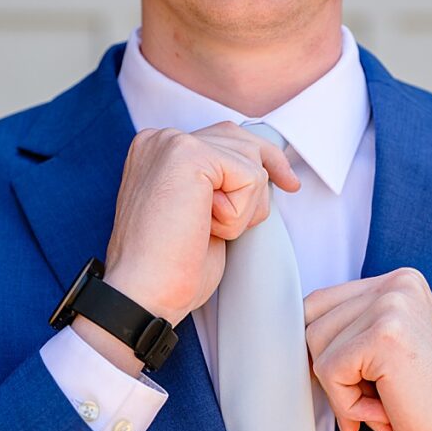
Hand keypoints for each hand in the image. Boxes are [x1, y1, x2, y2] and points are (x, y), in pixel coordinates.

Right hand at [104, 121, 299, 324]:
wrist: (143, 293)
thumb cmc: (168, 268)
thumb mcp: (200, 212)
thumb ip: (218, 183)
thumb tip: (263, 168)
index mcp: (158, 150)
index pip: (227, 137)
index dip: (260, 163)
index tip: (288, 183)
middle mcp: (161, 138)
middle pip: (245, 141)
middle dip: (254, 189)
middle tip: (230, 227)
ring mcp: (172, 142)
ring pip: (251, 162)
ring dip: (242, 209)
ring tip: (203, 230)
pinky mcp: (188, 154)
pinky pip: (250, 177)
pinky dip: (239, 214)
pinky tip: (206, 227)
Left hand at [303, 268, 431, 430]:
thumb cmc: (426, 409)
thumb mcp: (384, 354)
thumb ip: (348, 331)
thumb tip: (277, 330)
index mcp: (399, 282)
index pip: (318, 305)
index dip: (328, 353)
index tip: (368, 382)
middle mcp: (398, 284)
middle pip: (310, 322)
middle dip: (333, 371)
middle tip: (380, 398)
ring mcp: (393, 305)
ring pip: (316, 347)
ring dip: (342, 390)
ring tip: (387, 404)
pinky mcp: (385, 336)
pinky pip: (329, 371)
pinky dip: (349, 404)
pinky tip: (387, 412)